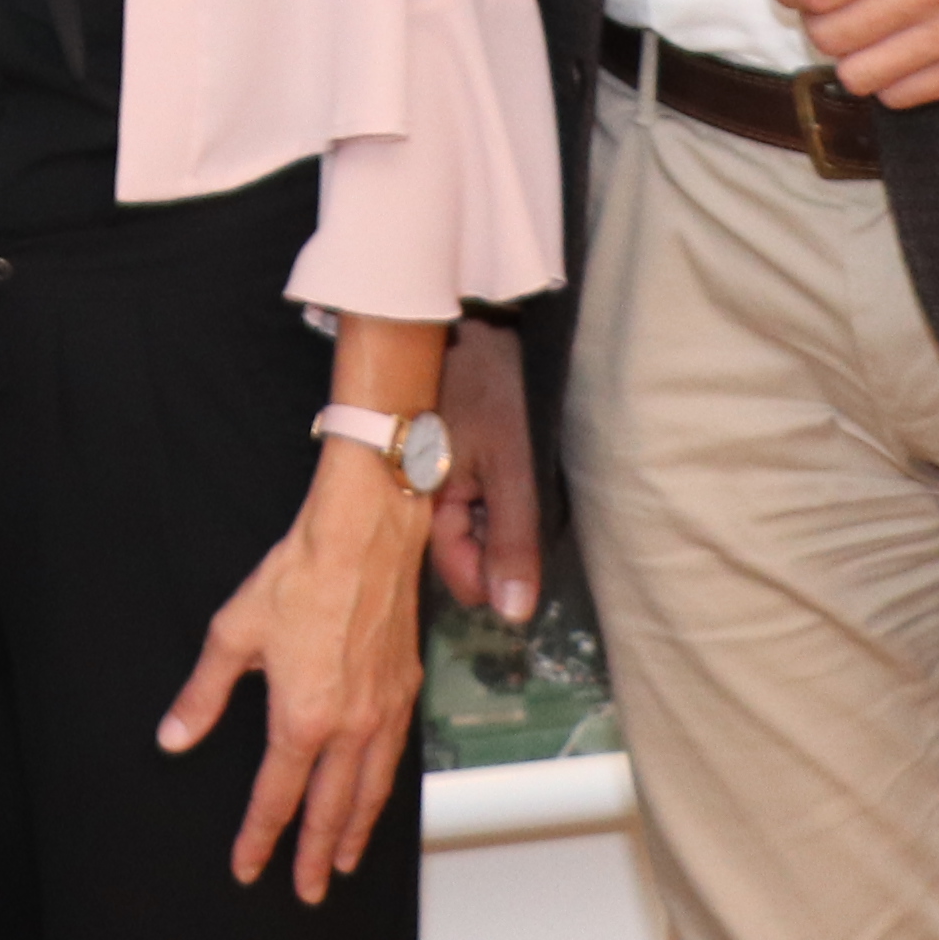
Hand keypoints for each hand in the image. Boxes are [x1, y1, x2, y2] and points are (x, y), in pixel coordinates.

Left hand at [158, 441, 432, 901]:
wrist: (364, 536)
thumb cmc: (299, 576)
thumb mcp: (232, 634)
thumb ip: (202, 695)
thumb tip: (173, 736)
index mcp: (302, 719)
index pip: (276, 797)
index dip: (259, 837)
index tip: (249, 868)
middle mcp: (349, 728)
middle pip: (329, 810)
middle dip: (314, 856)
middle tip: (307, 891)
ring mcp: (384, 713)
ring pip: (369, 793)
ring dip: (354, 833)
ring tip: (342, 862)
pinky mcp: (405, 691)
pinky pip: (395, 759)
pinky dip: (382, 790)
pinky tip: (375, 797)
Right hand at [425, 319, 543, 626]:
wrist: (469, 323)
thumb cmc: (490, 392)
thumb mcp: (511, 468)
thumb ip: (511, 542)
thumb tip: (513, 616)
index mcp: (424, 510)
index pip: (464, 580)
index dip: (500, 572)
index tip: (522, 533)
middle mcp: (416, 505)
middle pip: (466, 556)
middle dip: (499, 541)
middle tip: (516, 492)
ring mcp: (424, 484)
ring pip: (469, 531)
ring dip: (496, 517)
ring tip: (509, 471)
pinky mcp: (432, 465)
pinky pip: (462, 504)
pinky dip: (487, 496)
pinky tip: (497, 465)